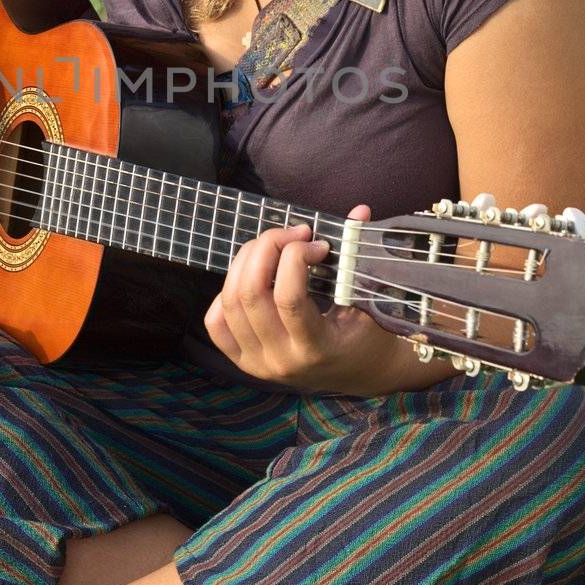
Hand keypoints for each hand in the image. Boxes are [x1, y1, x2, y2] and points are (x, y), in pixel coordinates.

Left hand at [203, 203, 393, 393]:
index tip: (318, 245)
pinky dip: (226, 293)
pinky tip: (250, 278)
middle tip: (292, 234)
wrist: (361, 374)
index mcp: (316, 348)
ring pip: (230, 302)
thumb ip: (358, 254)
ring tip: (272, 247)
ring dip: (246, 261)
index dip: (298, 258)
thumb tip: (359, 210)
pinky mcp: (243, 361)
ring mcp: (257, 363)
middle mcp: (281, 359)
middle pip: (251, 293)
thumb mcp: (369, 301)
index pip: (289, 298)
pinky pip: (216, 323)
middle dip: (268, 248)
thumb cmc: (368, 335)